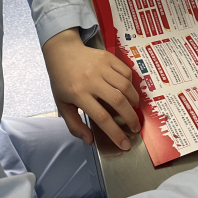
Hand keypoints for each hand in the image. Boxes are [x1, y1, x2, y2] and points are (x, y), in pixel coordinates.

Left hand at [42, 29, 140, 149]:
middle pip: (118, 102)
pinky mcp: (108, 57)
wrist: (62, 52)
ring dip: (134, 101)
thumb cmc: (61, 81)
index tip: (125, 144)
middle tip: (135, 128)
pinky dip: (131, 84)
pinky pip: (126, 72)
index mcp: (78, 94)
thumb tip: (90, 140)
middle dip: (131, 118)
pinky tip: (129, 91)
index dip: (115, 133)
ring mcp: (101, 67)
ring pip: (125, 86)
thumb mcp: (61, 105)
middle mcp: (91, 80)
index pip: (102, 117)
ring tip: (134, 110)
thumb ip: (74, 125)